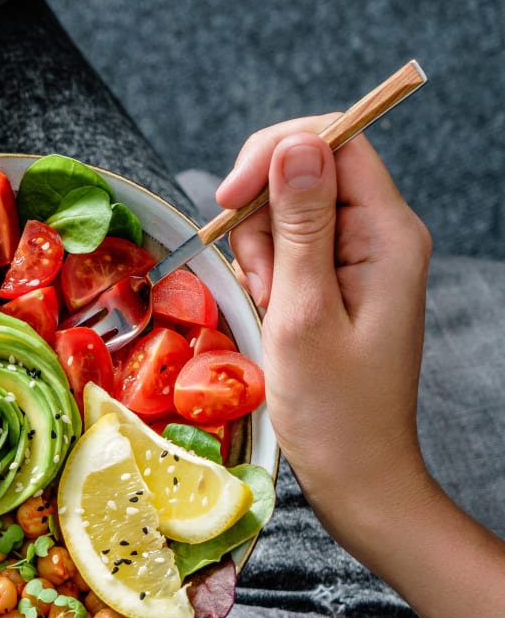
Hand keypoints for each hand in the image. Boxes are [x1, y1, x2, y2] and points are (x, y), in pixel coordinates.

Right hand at [221, 119, 436, 530]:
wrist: (356, 475)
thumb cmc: (332, 409)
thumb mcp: (304, 312)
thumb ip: (299, 224)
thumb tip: (295, 144)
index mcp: (388, 234)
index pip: (334, 142)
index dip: (274, 155)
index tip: (227, 202)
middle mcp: (380, 235)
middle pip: (303, 174)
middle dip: (262, 220)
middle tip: (262, 283)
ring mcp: (359, 259)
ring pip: (286, 213)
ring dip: (259, 253)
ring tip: (269, 308)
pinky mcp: (338, 281)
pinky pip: (287, 250)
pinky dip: (264, 275)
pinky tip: (270, 314)